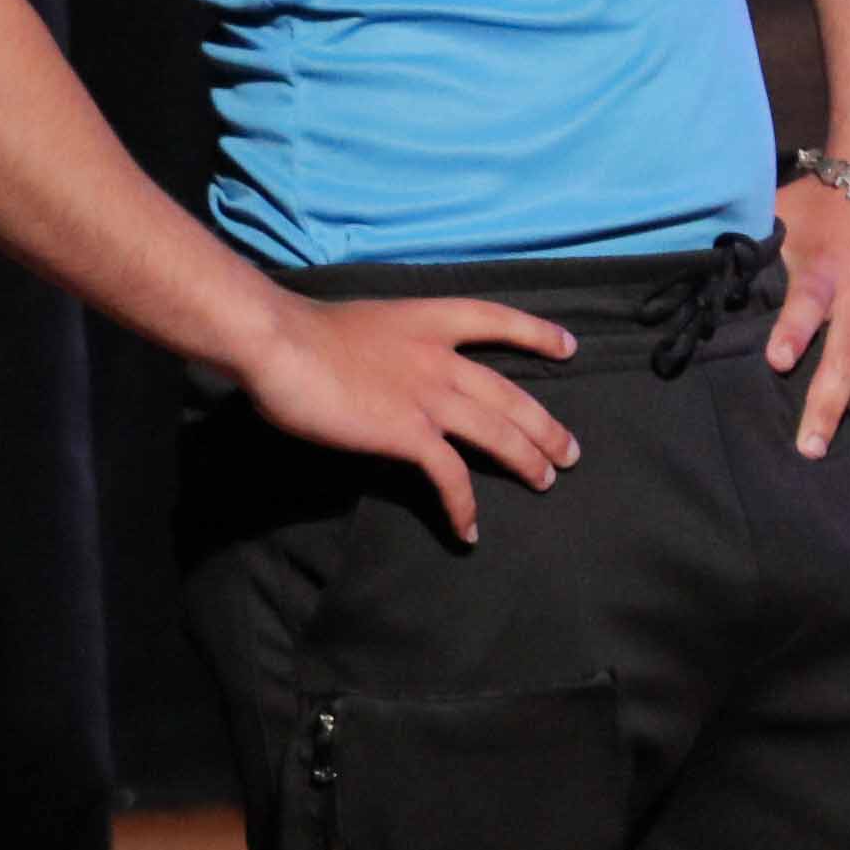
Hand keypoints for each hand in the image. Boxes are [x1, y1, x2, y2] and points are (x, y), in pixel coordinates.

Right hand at [244, 293, 579, 548]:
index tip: (569, 347)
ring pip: (498, 432)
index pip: (497, 320)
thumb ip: (389, 348)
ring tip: (547, 481)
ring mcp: (430, 396)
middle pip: (510, 394)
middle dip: (545, 425)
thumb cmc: (300, 331)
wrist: (280, 342)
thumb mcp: (364, 325)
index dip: (537, 334)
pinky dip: (463, 504)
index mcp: (429, 320)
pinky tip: (469, 529)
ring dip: (527, 460)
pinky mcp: (409, 433)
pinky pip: (450, 475)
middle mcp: (441, 357)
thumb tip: (387, 373)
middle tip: (570, 450)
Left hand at [769, 177, 849, 459]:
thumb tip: (697, 282)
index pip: (809, 302)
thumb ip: (754, 252)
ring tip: (840, 430)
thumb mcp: (783, 216)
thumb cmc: (827, 204)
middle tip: (809, 448)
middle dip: (827, 406)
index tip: (776, 362)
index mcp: (827, 267)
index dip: (794, 332)